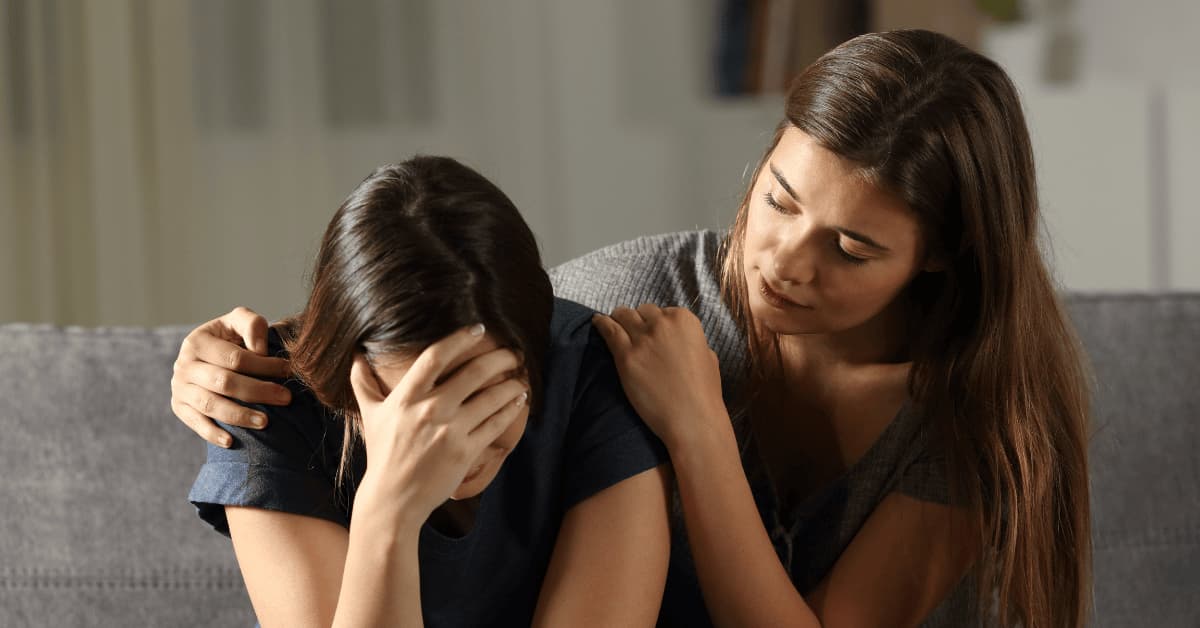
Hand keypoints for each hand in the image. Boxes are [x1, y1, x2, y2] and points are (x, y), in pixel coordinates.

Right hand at [170, 307, 292, 447]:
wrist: (209, 354)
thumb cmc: (232, 337)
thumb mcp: (239, 322)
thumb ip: (252, 326)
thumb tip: (260, 350)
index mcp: (197, 341)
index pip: (234, 358)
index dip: (263, 365)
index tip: (288, 371)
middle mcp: (183, 365)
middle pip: (224, 382)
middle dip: (258, 391)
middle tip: (286, 398)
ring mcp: (179, 388)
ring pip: (211, 405)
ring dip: (239, 415)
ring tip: (266, 422)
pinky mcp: (179, 407)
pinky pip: (196, 423)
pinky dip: (212, 433)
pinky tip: (231, 442)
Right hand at [350, 325, 529, 523]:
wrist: (393, 499)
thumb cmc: (383, 454)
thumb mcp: (370, 416)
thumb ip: (363, 384)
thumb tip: (355, 357)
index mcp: (406, 397)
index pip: (435, 356)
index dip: (459, 338)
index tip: (478, 329)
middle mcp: (429, 410)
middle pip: (473, 372)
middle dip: (499, 358)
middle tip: (513, 353)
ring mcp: (449, 431)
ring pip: (490, 398)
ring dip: (511, 384)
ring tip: (521, 377)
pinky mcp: (465, 451)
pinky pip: (495, 424)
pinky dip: (510, 410)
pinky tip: (519, 401)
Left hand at [591, 305, 727, 451]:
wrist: (692, 419)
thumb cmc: (703, 393)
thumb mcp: (707, 356)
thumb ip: (691, 341)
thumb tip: (680, 340)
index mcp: (684, 320)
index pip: (663, 311)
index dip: (656, 322)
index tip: (651, 331)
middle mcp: (663, 323)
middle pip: (642, 312)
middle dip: (638, 320)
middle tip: (633, 331)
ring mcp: (643, 339)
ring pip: (622, 315)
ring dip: (618, 319)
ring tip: (612, 323)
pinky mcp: (625, 356)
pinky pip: (608, 330)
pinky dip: (601, 324)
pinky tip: (596, 322)